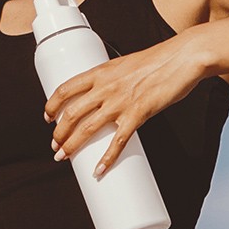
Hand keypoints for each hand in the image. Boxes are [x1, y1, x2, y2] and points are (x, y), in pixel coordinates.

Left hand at [44, 32, 204, 177]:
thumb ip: (112, 80)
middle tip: (55, 146)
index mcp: (100, 72)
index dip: (51, 105)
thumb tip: (104, 96)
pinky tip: (99, 170)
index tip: (47, 117)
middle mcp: (105, 87)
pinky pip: (118, 141)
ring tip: (64, 157)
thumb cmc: (157, 60)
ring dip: (72, 146)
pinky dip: (107, 159)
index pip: (65, 89)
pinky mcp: (138, 114)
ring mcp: (120, 102)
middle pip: (71, 114)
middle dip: (59, 133)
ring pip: (87, 129)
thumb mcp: (124, 65)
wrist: (181, 58)